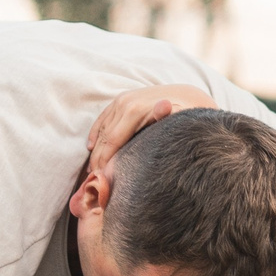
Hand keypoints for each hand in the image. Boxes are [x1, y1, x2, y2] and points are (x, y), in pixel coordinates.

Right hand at [86, 83, 215, 180]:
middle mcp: (124, 103)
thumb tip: (165, 106)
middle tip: (96, 179)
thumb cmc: (182, 115)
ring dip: (95, 150)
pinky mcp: (119, 100)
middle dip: (97, 160)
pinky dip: (95, 134)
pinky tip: (91, 148)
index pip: (112, 142)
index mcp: (134, 111)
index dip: (105, 161)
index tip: (102, 179)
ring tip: (93, 169)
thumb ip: (168, 117)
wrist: (183, 96)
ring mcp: (120, 100)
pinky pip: (101, 119)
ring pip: (100, 130)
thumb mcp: (179, 118)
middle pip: (104, 138)